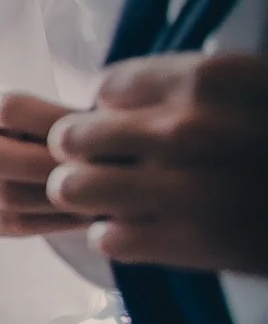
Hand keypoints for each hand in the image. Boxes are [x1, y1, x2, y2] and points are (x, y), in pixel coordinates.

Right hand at [0, 89, 85, 237]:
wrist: (54, 162)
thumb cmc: (62, 132)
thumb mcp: (65, 114)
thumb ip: (70, 121)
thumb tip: (89, 132)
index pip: (5, 109)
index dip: (50, 121)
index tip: (89, 133)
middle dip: (39, 164)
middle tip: (85, 171)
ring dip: (49, 196)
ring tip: (90, 195)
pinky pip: (5, 224)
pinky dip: (48, 221)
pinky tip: (81, 215)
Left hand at [43, 53, 267, 275]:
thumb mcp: (254, 87)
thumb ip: (189, 87)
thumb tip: (117, 96)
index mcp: (207, 80)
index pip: (107, 86)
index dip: (112, 106)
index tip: (128, 118)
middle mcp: (185, 130)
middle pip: (73, 135)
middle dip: (82, 148)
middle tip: (100, 158)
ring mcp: (180, 188)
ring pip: (74, 187)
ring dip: (87, 191)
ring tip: (111, 194)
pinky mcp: (184, 242)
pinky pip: (106, 236)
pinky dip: (118, 234)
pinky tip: (143, 227)